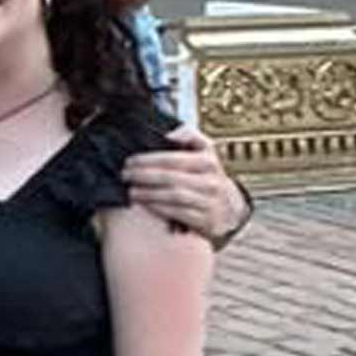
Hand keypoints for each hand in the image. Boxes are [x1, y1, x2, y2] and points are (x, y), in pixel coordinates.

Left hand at [122, 127, 246, 245]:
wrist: (230, 206)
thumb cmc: (208, 175)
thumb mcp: (204, 150)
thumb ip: (188, 135)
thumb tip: (168, 134)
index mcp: (208, 161)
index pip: (172, 159)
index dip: (147, 160)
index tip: (130, 161)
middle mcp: (210, 182)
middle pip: (170, 178)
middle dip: (143, 176)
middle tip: (125, 176)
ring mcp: (209, 202)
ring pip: (174, 196)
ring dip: (149, 194)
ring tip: (131, 191)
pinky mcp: (206, 221)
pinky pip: (179, 213)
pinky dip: (160, 209)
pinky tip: (146, 204)